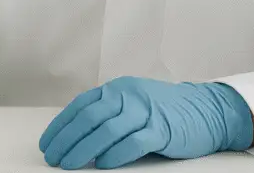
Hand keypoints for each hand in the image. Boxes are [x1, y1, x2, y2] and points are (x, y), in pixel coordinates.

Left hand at [39, 77, 253, 168]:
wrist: (206, 110)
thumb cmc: (164, 111)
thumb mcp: (132, 104)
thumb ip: (107, 115)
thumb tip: (74, 137)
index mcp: (117, 89)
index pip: (80, 106)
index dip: (60, 126)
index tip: (47, 144)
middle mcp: (128, 95)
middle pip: (89, 118)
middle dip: (67, 140)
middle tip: (53, 158)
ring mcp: (145, 111)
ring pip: (107, 129)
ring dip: (84, 149)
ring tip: (70, 164)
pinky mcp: (162, 128)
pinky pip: (133, 141)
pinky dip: (115, 153)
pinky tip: (102, 164)